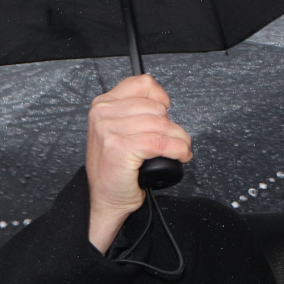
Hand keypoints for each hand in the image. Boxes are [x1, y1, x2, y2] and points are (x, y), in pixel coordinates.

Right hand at [85, 75, 191, 252]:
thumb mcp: (121, 130)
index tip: (165, 114)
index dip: (161, 99)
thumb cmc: (116, 169)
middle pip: (157, 107)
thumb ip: (136, 111)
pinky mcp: (120, 147)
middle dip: (172, 127)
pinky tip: (179, 157)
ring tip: (178, 151)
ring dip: (179, 140)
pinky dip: (178, 150)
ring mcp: (109, 130)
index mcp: (103, 104)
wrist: (106, 198)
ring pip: (162, 125)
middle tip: (173, 142)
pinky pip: (161, 142)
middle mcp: (103, 114)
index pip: (143, 84)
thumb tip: (163, 101)